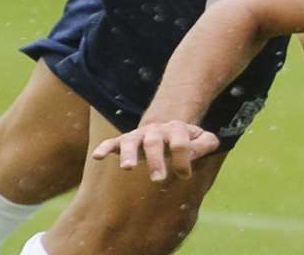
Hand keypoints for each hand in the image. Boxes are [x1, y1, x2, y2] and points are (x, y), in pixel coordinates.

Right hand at [91, 120, 219, 182]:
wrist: (165, 124)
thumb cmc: (184, 138)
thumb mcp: (199, 137)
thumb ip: (206, 142)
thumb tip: (206, 146)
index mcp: (176, 130)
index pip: (181, 144)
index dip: (183, 160)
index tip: (184, 175)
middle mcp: (156, 132)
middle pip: (155, 142)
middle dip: (156, 160)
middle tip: (158, 179)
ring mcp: (139, 135)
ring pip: (132, 141)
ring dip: (129, 154)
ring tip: (127, 168)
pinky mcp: (124, 141)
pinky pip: (112, 142)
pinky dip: (104, 148)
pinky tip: (97, 156)